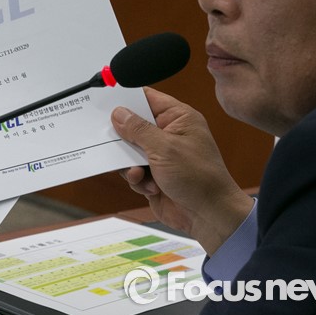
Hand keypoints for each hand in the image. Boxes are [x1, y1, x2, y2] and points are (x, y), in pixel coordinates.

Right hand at [111, 87, 252, 253]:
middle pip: (134, 125)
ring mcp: (161, 155)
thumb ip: (138, 129)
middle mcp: (169, 134)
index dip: (127, 98)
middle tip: (113, 141)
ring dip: (130, 164)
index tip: (105, 100)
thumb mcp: (164, 148)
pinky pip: (132, 170)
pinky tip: (149, 186)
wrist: (209, 216)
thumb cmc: (199, 178)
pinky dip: (136, 179)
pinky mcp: (154, 174)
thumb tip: (118, 113)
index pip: (148, 98)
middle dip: (124, 137)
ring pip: (129, 150)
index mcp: (178, 118)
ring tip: (139, 172)